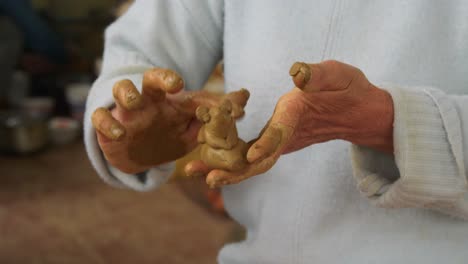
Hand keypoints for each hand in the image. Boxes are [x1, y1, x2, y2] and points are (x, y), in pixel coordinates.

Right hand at [91, 68, 248, 173]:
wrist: (137, 157)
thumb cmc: (166, 138)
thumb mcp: (192, 132)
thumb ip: (214, 119)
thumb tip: (243, 105)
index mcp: (172, 103)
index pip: (193, 96)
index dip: (213, 102)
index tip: (234, 110)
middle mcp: (151, 101)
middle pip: (153, 78)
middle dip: (163, 78)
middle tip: (175, 84)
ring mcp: (127, 112)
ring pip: (122, 89)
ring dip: (127, 93)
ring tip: (133, 103)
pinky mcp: (107, 126)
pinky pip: (100, 117)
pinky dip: (107, 123)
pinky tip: (119, 133)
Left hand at [200, 60, 393, 186]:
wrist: (355, 113)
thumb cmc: (346, 89)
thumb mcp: (338, 75)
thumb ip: (318, 76)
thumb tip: (297, 73)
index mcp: (297, 116)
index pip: (281, 132)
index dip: (267, 144)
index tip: (250, 157)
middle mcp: (287, 135)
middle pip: (261, 159)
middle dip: (235, 171)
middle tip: (208, 179)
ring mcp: (282, 143)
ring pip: (252, 163)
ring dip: (225, 171)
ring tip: (194, 173)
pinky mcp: (276, 142)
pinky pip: (251, 158)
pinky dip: (230, 164)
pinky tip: (206, 166)